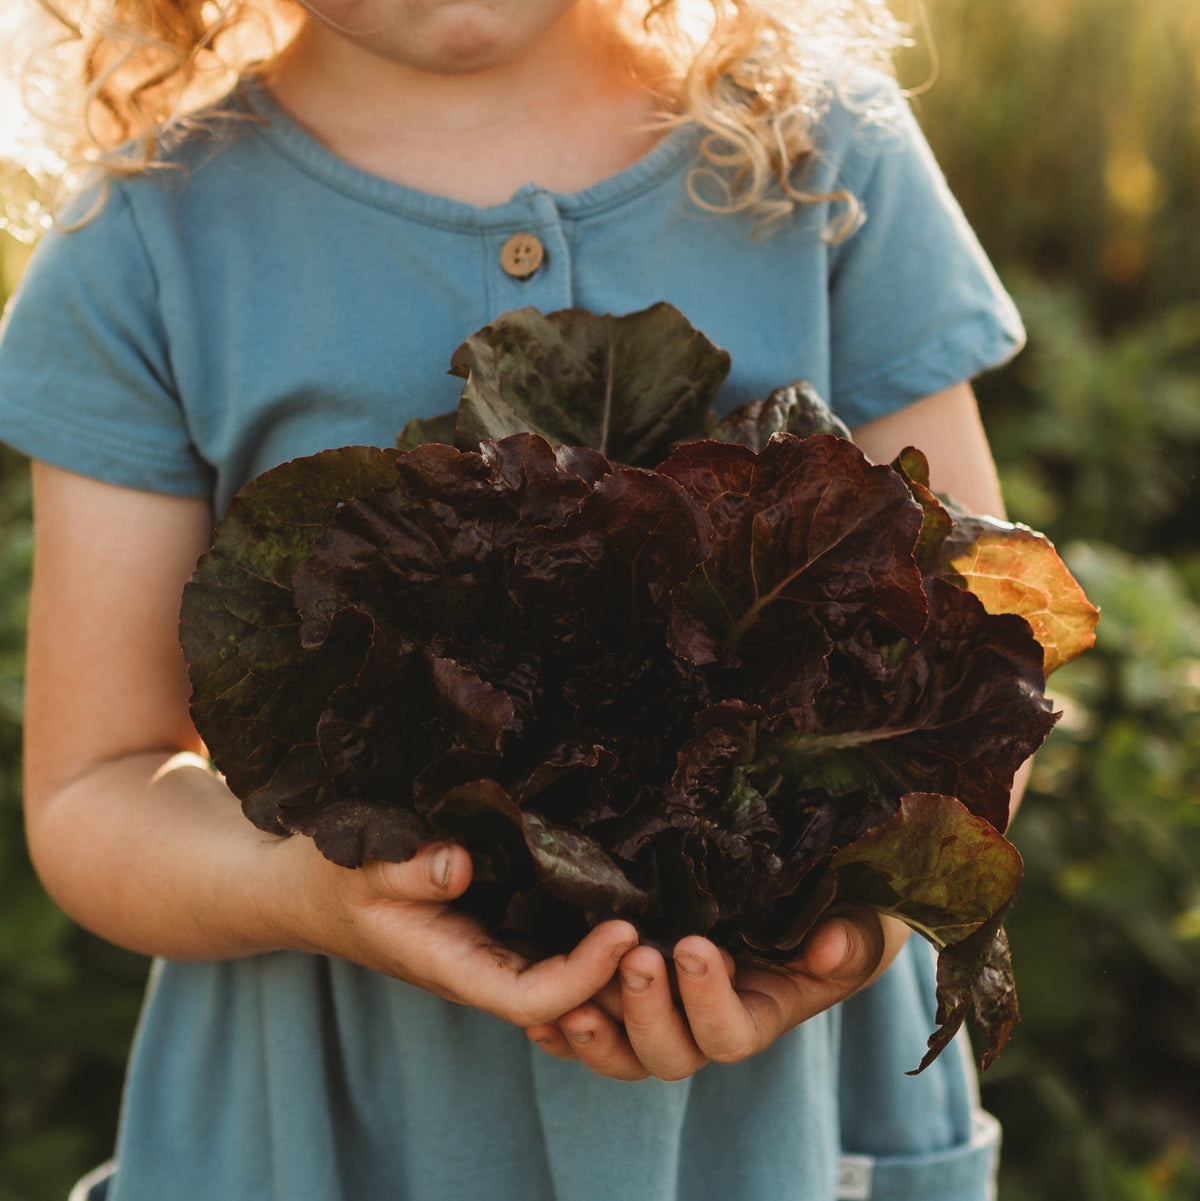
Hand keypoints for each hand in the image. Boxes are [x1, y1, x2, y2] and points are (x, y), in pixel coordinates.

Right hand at [274, 837, 637, 1029]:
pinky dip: (587, 929)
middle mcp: (480, 963)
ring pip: (561, 969)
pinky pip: (550, 938)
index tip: (623, 929)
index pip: (530, 995)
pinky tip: (626, 893)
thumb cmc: (325, 877)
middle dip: (616, 976)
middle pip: (562, 994)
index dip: (581, 973)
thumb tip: (460, 864)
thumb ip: (405, 869)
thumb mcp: (358, 865)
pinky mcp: (494, 921)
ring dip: (611, 957)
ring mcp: (489, 946)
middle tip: (673, 929)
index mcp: (451, 965)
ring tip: (668, 915)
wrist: (301, 890)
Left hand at [525, 909, 908, 1080]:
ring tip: (574, 1002)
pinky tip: (542, 1018)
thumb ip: (851, 939)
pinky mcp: (631, 992)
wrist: (807, 895)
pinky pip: (595, 1026)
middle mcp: (708, 1023)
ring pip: (626, 1053)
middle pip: (672, 1054)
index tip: (694, 947)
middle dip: (649, 1013)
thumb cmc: (840, 909)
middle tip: (636, 958)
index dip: (710, 1003)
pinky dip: (566, 1029)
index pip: (732, 1035)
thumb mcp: (859, 920)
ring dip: (599, 1034)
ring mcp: (667, 1010)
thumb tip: (827, 949)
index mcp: (761, 1013)